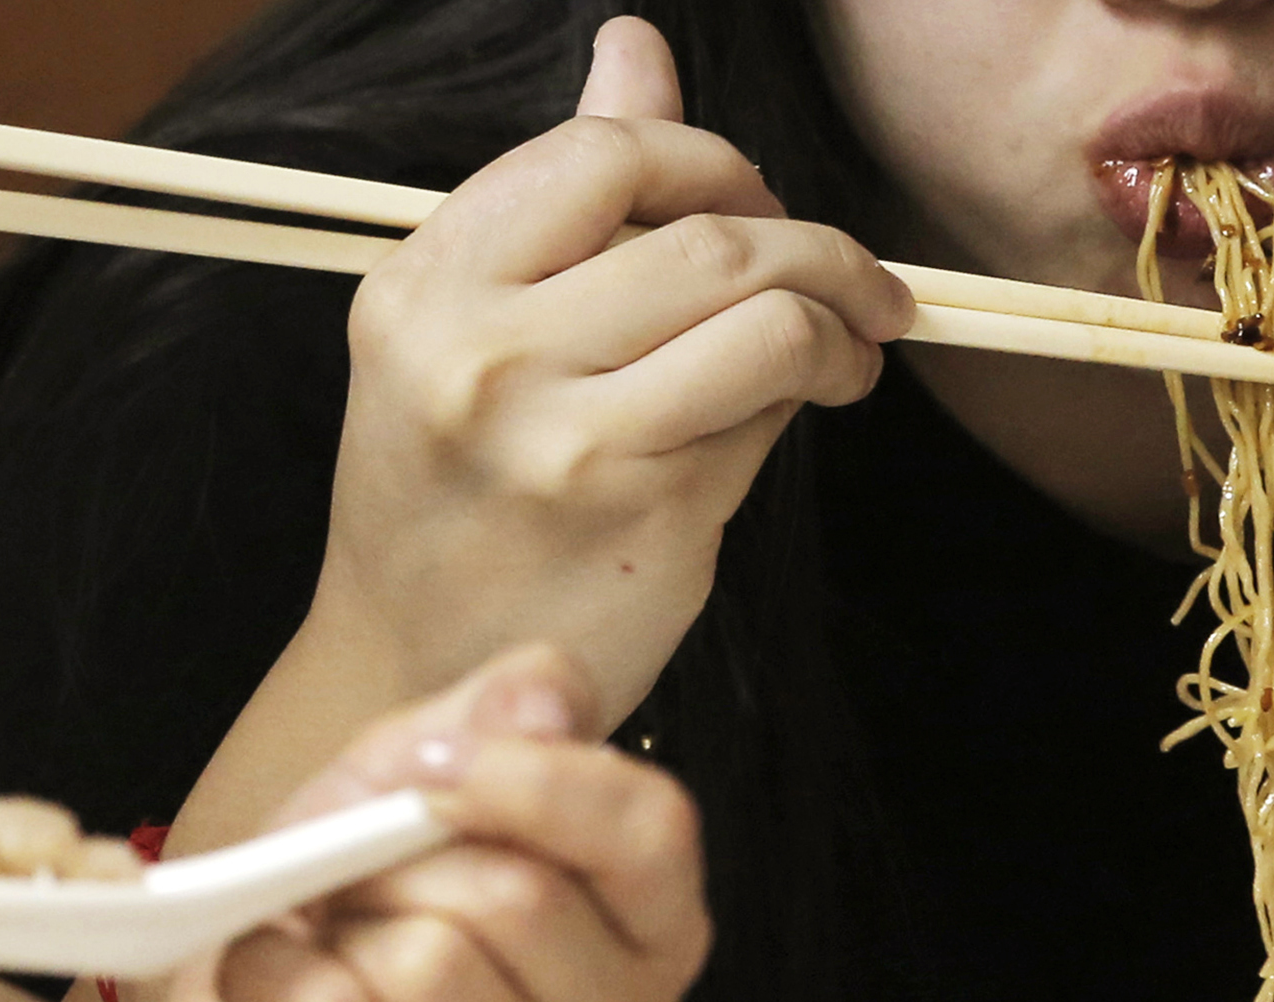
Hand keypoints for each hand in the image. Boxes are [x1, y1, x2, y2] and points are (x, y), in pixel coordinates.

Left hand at [111, 642, 709, 1001]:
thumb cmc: (349, 922)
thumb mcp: (408, 780)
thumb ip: (490, 717)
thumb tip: (542, 705)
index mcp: (655, 932)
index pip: (651, 831)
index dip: (534, 780)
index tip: (425, 766)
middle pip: (519, 897)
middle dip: (393, 865)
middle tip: (346, 882)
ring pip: (429, 966)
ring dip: (335, 933)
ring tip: (321, 947)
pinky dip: (273, 983)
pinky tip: (272, 995)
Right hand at [312, 17, 913, 728]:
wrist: (418, 667)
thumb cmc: (455, 491)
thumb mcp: (465, 330)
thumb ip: (561, 192)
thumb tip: (636, 49)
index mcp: (427, 285)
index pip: (604, 156)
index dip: (714, 160)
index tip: (755, 200)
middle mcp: (482, 356)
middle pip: (709, 236)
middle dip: (816, 243)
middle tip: (855, 277)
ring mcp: (565, 442)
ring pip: (766, 318)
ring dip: (843, 320)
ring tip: (852, 344)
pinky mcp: (644, 517)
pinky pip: (770, 416)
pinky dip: (816, 392)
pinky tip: (816, 402)